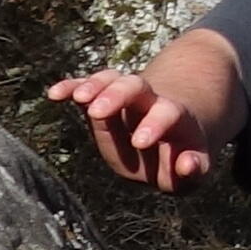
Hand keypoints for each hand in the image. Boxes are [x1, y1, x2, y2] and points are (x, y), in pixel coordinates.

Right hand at [51, 69, 222, 194]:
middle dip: (117, 95)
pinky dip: (73, 87)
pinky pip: (88, 87)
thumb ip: (195, 169)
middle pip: (136, 87)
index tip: (140, 142)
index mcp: (176, 119)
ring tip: (78, 97)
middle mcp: (151, 101)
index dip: (155, 125)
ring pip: (113, 80)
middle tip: (97, 112)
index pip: (168, 115)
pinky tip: (55, 94)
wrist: (176, 130)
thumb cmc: (182, 157)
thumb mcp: (195, 168)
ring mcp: (128, 97)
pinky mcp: (106, 97)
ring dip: (94, 85)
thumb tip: (188, 165)